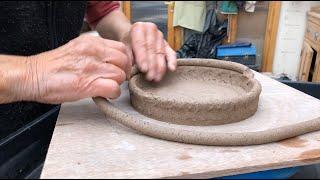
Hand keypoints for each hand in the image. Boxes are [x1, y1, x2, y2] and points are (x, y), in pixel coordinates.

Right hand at [12, 35, 129, 103]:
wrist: (32, 76)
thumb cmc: (51, 67)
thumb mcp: (76, 50)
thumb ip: (94, 53)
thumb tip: (109, 62)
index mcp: (90, 42)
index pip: (121, 48)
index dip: (123, 61)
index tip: (118, 68)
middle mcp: (94, 52)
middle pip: (124, 61)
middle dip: (123, 72)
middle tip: (114, 79)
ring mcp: (92, 67)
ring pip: (121, 75)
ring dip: (117, 84)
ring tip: (106, 87)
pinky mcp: (89, 84)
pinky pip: (114, 88)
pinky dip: (112, 94)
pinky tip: (104, 94)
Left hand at [121, 22, 176, 81]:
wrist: (133, 35)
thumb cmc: (127, 42)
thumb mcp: (124, 46)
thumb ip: (127, 56)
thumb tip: (129, 70)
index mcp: (138, 28)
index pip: (141, 44)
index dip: (143, 58)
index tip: (144, 69)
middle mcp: (151, 29)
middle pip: (152, 50)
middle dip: (152, 65)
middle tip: (150, 77)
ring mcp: (160, 36)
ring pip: (161, 53)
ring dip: (160, 67)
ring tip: (157, 78)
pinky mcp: (166, 43)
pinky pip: (171, 52)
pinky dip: (172, 61)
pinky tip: (172, 69)